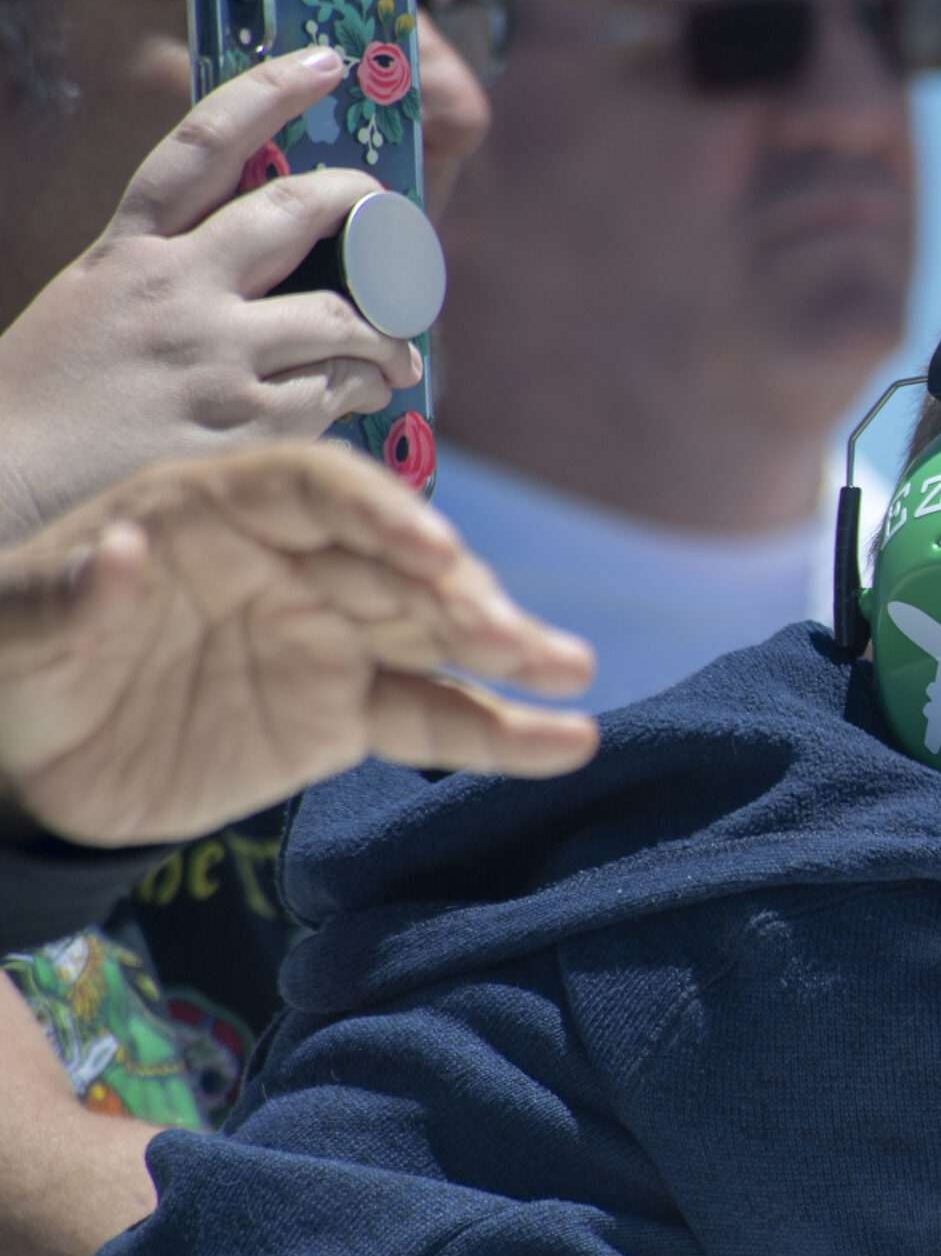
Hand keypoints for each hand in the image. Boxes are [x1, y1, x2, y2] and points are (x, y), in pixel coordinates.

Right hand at [0, 47, 425, 542]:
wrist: (6, 482)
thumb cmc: (51, 395)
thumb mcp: (93, 299)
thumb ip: (167, 265)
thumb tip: (267, 247)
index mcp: (129, 249)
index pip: (203, 143)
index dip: (270, 91)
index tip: (327, 60)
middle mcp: (174, 290)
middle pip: (296, 211)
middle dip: (360, 204)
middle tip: (390, 218)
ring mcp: (211, 357)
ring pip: (340, 314)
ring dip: (383, 329)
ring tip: (392, 346)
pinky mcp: (242, 424)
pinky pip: (337, 391)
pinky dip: (360, 389)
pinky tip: (362, 395)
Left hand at [0, 443, 597, 844]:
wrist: (22, 764)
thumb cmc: (9, 661)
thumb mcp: (1, 628)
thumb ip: (59, 595)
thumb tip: (126, 553)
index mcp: (219, 511)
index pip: (318, 492)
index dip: (382, 514)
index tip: (432, 552)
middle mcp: (292, 565)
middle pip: (395, 563)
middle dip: (457, 593)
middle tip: (503, 634)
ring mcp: (327, 639)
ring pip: (434, 635)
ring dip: (507, 648)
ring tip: (570, 671)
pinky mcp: (342, 715)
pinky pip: (430, 719)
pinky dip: (499, 733)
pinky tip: (566, 742)